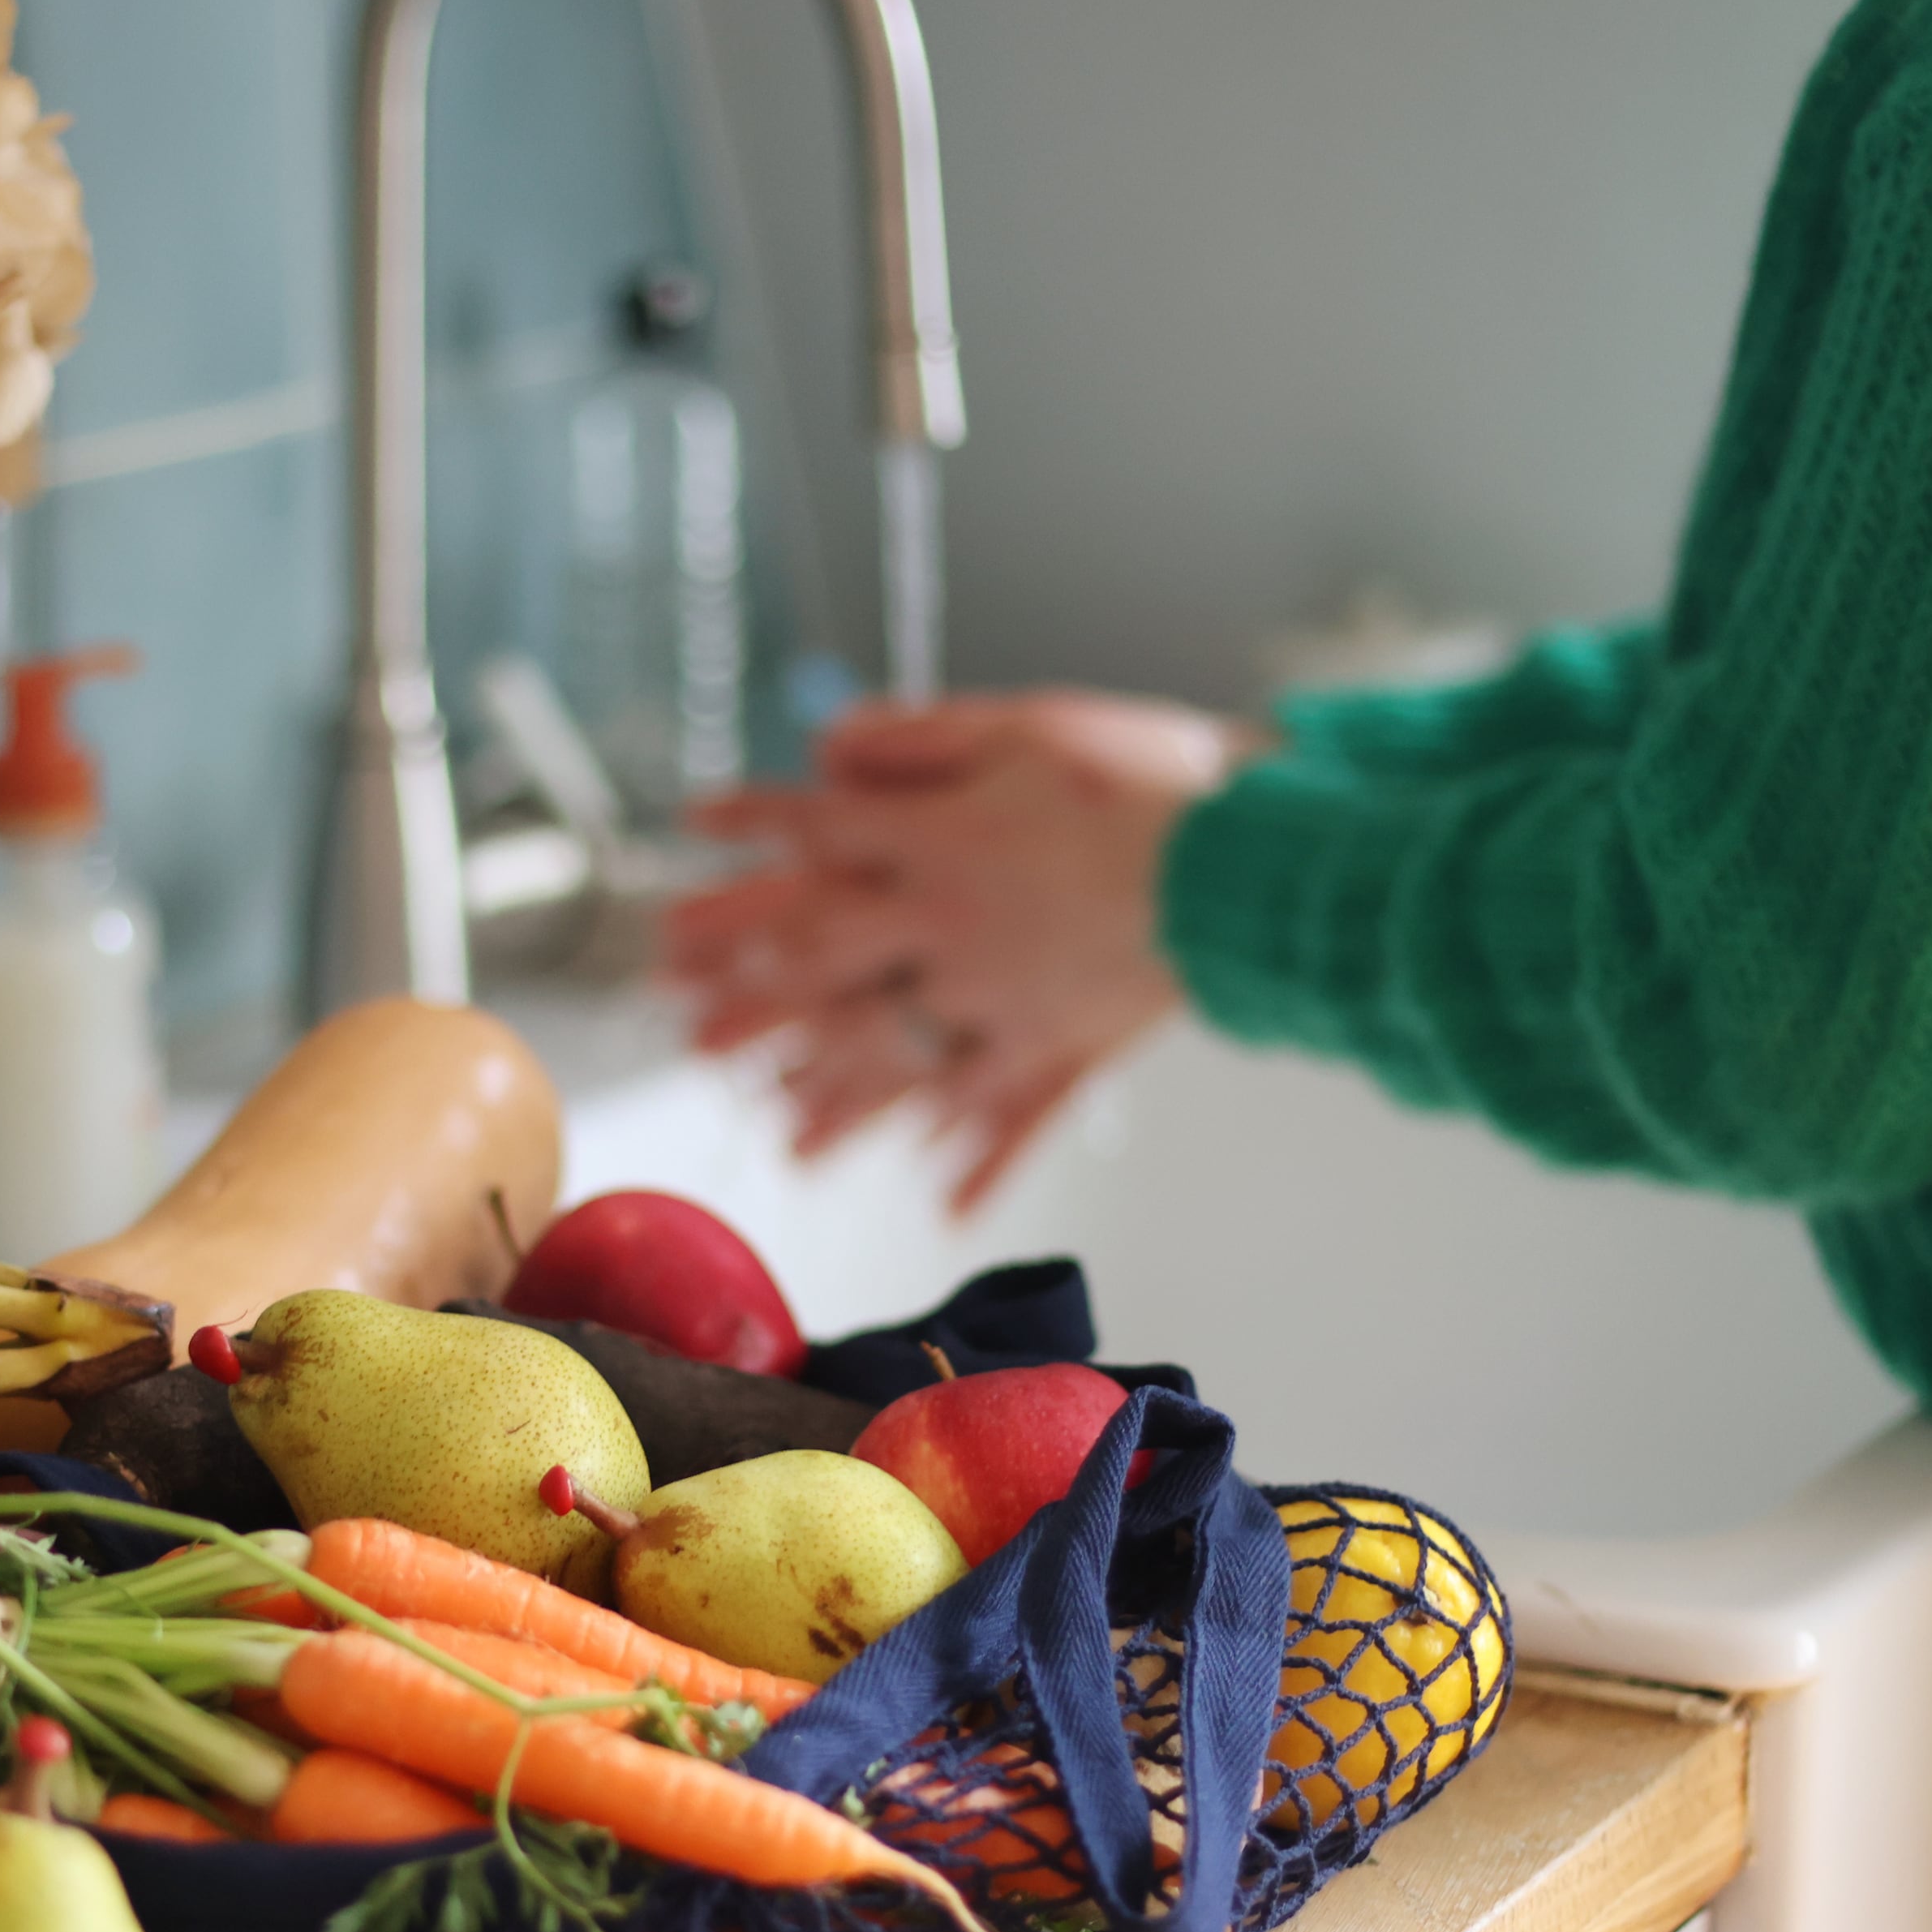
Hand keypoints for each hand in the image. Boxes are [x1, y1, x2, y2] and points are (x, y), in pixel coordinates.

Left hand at [663, 689, 1243, 1210]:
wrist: (1244, 859)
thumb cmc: (1142, 778)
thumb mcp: (1019, 726)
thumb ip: (917, 740)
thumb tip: (829, 748)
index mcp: (933, 844)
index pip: (817, 835)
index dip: (754, 826)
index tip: (697, 825)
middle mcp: (948, 931)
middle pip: (826, 967)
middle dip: (753, 1000)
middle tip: (688, 1037)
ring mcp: (1001, 1001)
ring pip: (897, 1061)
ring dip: (835, 1104)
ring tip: (786, 1143)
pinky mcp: (1064, 1045)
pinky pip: (1010, 1114)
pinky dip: (979, 1162)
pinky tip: (945, 1205)